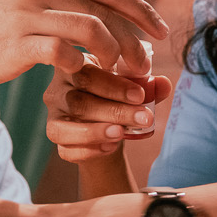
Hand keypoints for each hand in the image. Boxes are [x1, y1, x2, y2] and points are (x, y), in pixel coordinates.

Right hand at [0, 0, 168, 91]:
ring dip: (113, 53)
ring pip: (91, 28)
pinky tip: (80, 76)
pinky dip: (79, 66)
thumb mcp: (24, 0)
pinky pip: (62, 53)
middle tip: (147, 63)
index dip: (140, 8)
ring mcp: (26, 13)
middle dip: (135, 37)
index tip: (161, 30)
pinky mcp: (16, 42)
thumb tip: (102, 9)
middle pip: (105, 8)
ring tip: (119, 74)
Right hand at [44, 54, 172, 161]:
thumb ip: (148, 86)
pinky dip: (89, 150)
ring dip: (96, 131)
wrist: (107, 128)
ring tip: (122, 133)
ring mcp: (52, 116)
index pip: (87, 73)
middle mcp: (57, 90)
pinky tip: (109, 147)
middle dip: (114, 111)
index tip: (141, 96)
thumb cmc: (117, 98)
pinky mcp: (55, 138)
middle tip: (144, 118)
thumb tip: (164, 84)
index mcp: (74, 66)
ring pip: (64, 127)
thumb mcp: (133, 89)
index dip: (115, 85)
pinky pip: (65, 149)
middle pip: (78, 101)